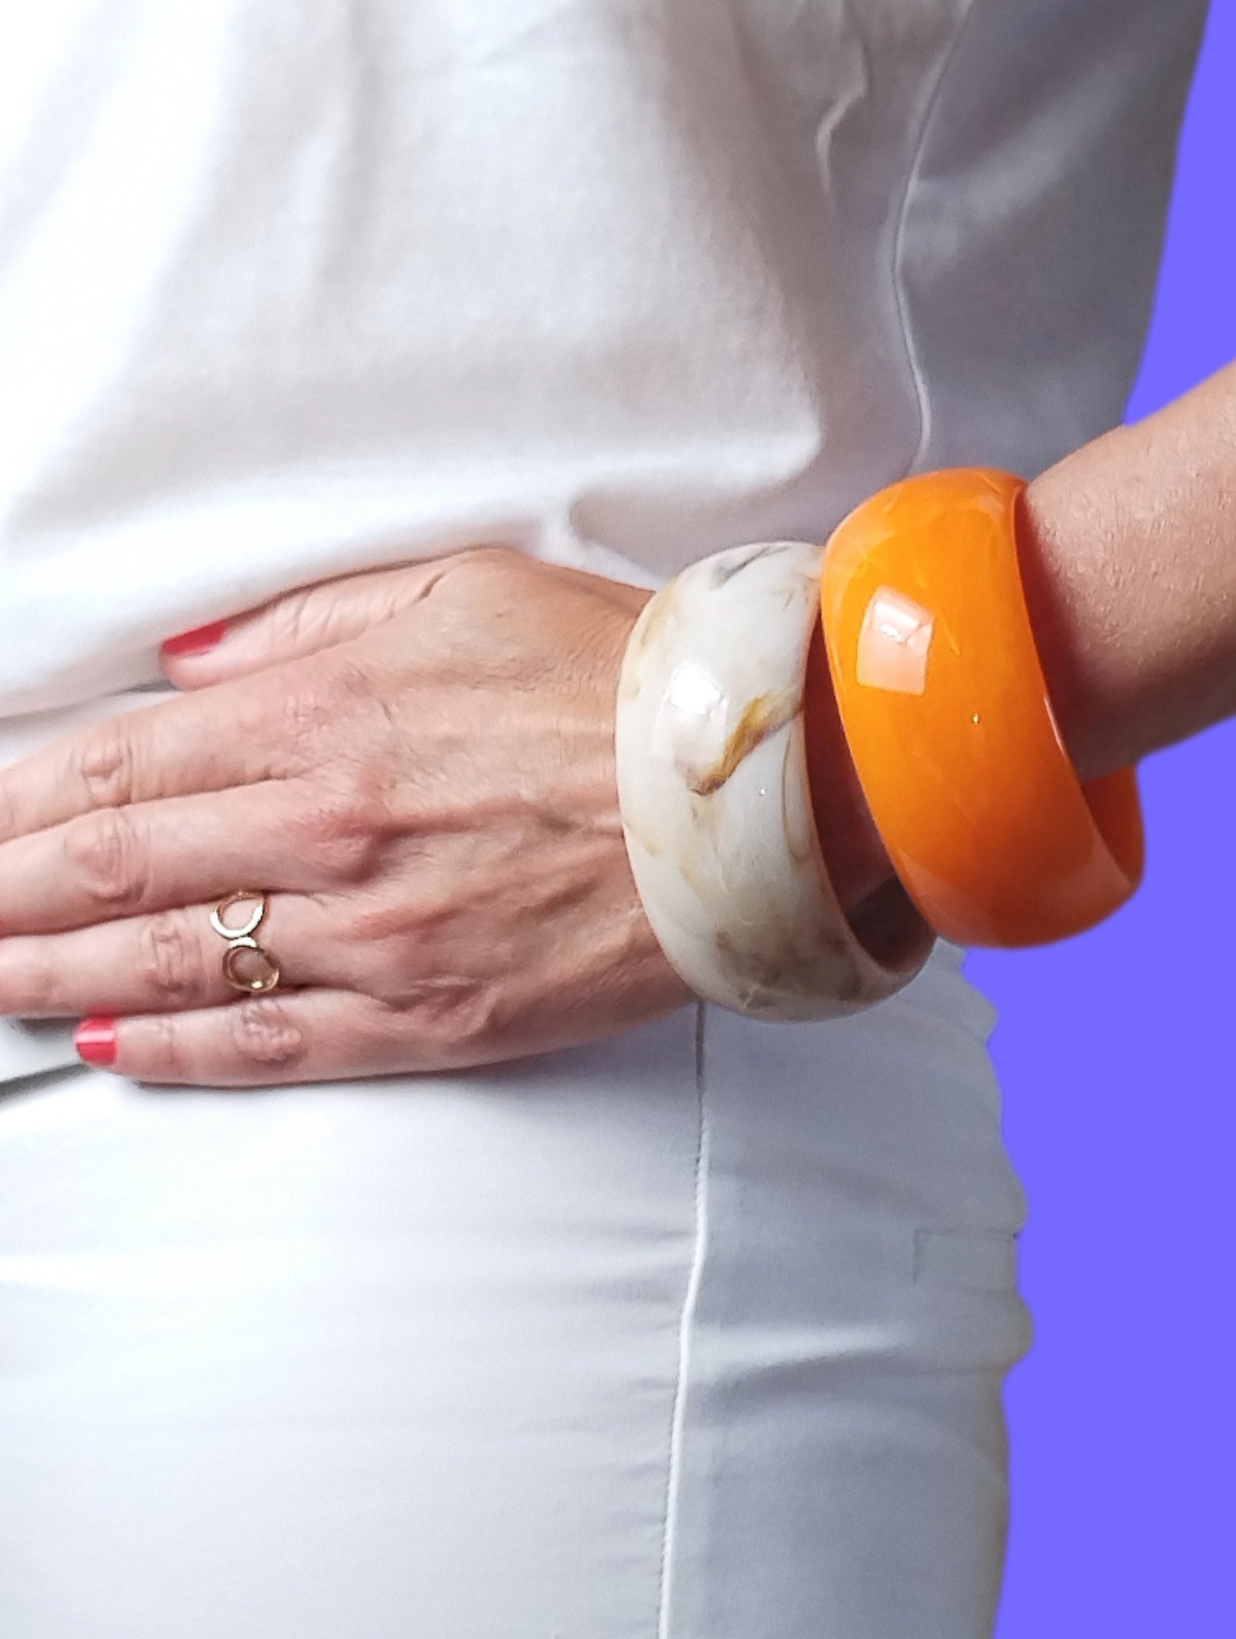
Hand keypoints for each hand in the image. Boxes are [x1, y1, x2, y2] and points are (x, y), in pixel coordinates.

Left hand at [0, 547, 693, 1084]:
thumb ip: (301, 624)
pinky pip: (275, 1045)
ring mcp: (376, 937)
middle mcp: (328, 833)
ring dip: (50, 977)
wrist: (757, 788)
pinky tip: (109, 1045)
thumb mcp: (456, 590)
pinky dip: (176, 1049)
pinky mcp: (434, 1017)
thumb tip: (185, 664)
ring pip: (171, 967)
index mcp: (322, 717)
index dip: (11, 807)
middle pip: (111, 874)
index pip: (115, 769)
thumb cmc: (615, 678)